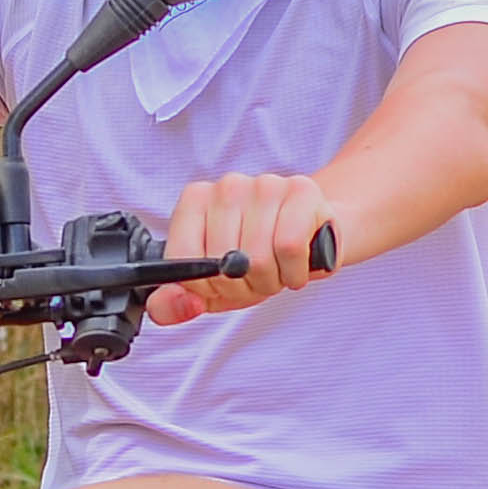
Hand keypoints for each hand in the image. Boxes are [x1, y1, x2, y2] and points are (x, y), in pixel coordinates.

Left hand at [151, 170, 337, 326]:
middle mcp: (227, 186)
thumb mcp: (210, 288)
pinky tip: (297, 265)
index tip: (221, 283)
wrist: (313, 238)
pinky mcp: (301, 190)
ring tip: (278, 268)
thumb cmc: (257, 260)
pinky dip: (295, 271)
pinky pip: (289, 246)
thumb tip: (184, 304)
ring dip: (272, 280)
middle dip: (244, 286)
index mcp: (195, 200)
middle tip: (257, 277)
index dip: (205, 286)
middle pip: (224, 263)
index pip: (183, 259)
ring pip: (258, 258)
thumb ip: (174, 303)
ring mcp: (265, 184)